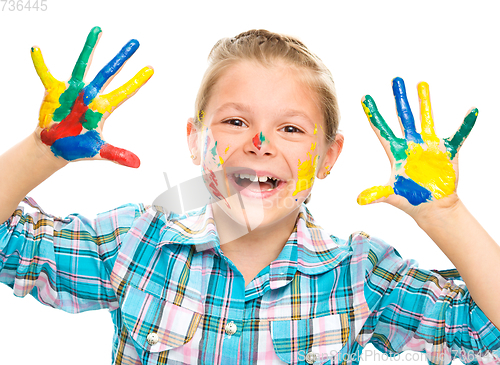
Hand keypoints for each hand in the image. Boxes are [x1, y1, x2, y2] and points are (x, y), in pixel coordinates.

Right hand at [31, 26, 153, 167]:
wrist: (54, 146)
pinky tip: (36, 49)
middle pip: (109, 73)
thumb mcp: (98, 151)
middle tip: (136, 43)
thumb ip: (117, 154)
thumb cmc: (77, 147)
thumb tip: (138, 164)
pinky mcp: (54, 91)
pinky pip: (46, 74)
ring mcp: (73, 90)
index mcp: (103, 108)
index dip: (137, 81)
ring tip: (98, 30)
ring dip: (90, 48)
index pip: (125, 92)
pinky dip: (40, 63)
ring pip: (84, 65)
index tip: (151, 69)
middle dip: (122, 58)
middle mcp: (91, 95)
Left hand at [357, 77, 476, 215]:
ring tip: (422, 84)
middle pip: (404, 117)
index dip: (373, 114)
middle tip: (395, 79)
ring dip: (425, 102)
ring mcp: (428, 146)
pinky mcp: (446, 152)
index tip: (365, 97)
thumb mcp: (392, 195)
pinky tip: (472, 111)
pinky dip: (466, 124)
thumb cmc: (410, 200)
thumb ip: (377, 194)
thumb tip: (359, 200)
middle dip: (400, 99)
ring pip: (426, 119)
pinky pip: (458, 135)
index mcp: (396, 153)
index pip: (382, 130)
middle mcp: (411, 145)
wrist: (432, 207)